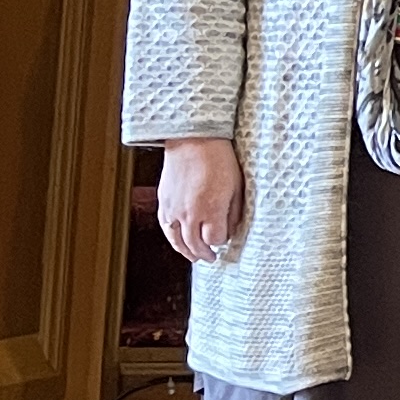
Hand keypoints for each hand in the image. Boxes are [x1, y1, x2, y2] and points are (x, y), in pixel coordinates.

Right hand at [157, 139, 247, 264]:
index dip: (221, 241)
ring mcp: (173, 209)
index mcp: (210, 209)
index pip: (215, 239)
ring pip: (177, 240)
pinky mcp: (163, 202)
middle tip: (211, 258)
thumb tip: (230, 230)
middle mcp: (189, 213)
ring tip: (194, 257)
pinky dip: (172, 238)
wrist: (194, 141)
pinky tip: (178, 241)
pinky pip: (166, 227)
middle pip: (194, 244)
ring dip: (186, 251)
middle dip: (204, 253)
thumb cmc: (219, 160)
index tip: (225, 237)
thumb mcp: (236, 187)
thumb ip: (233, 212)